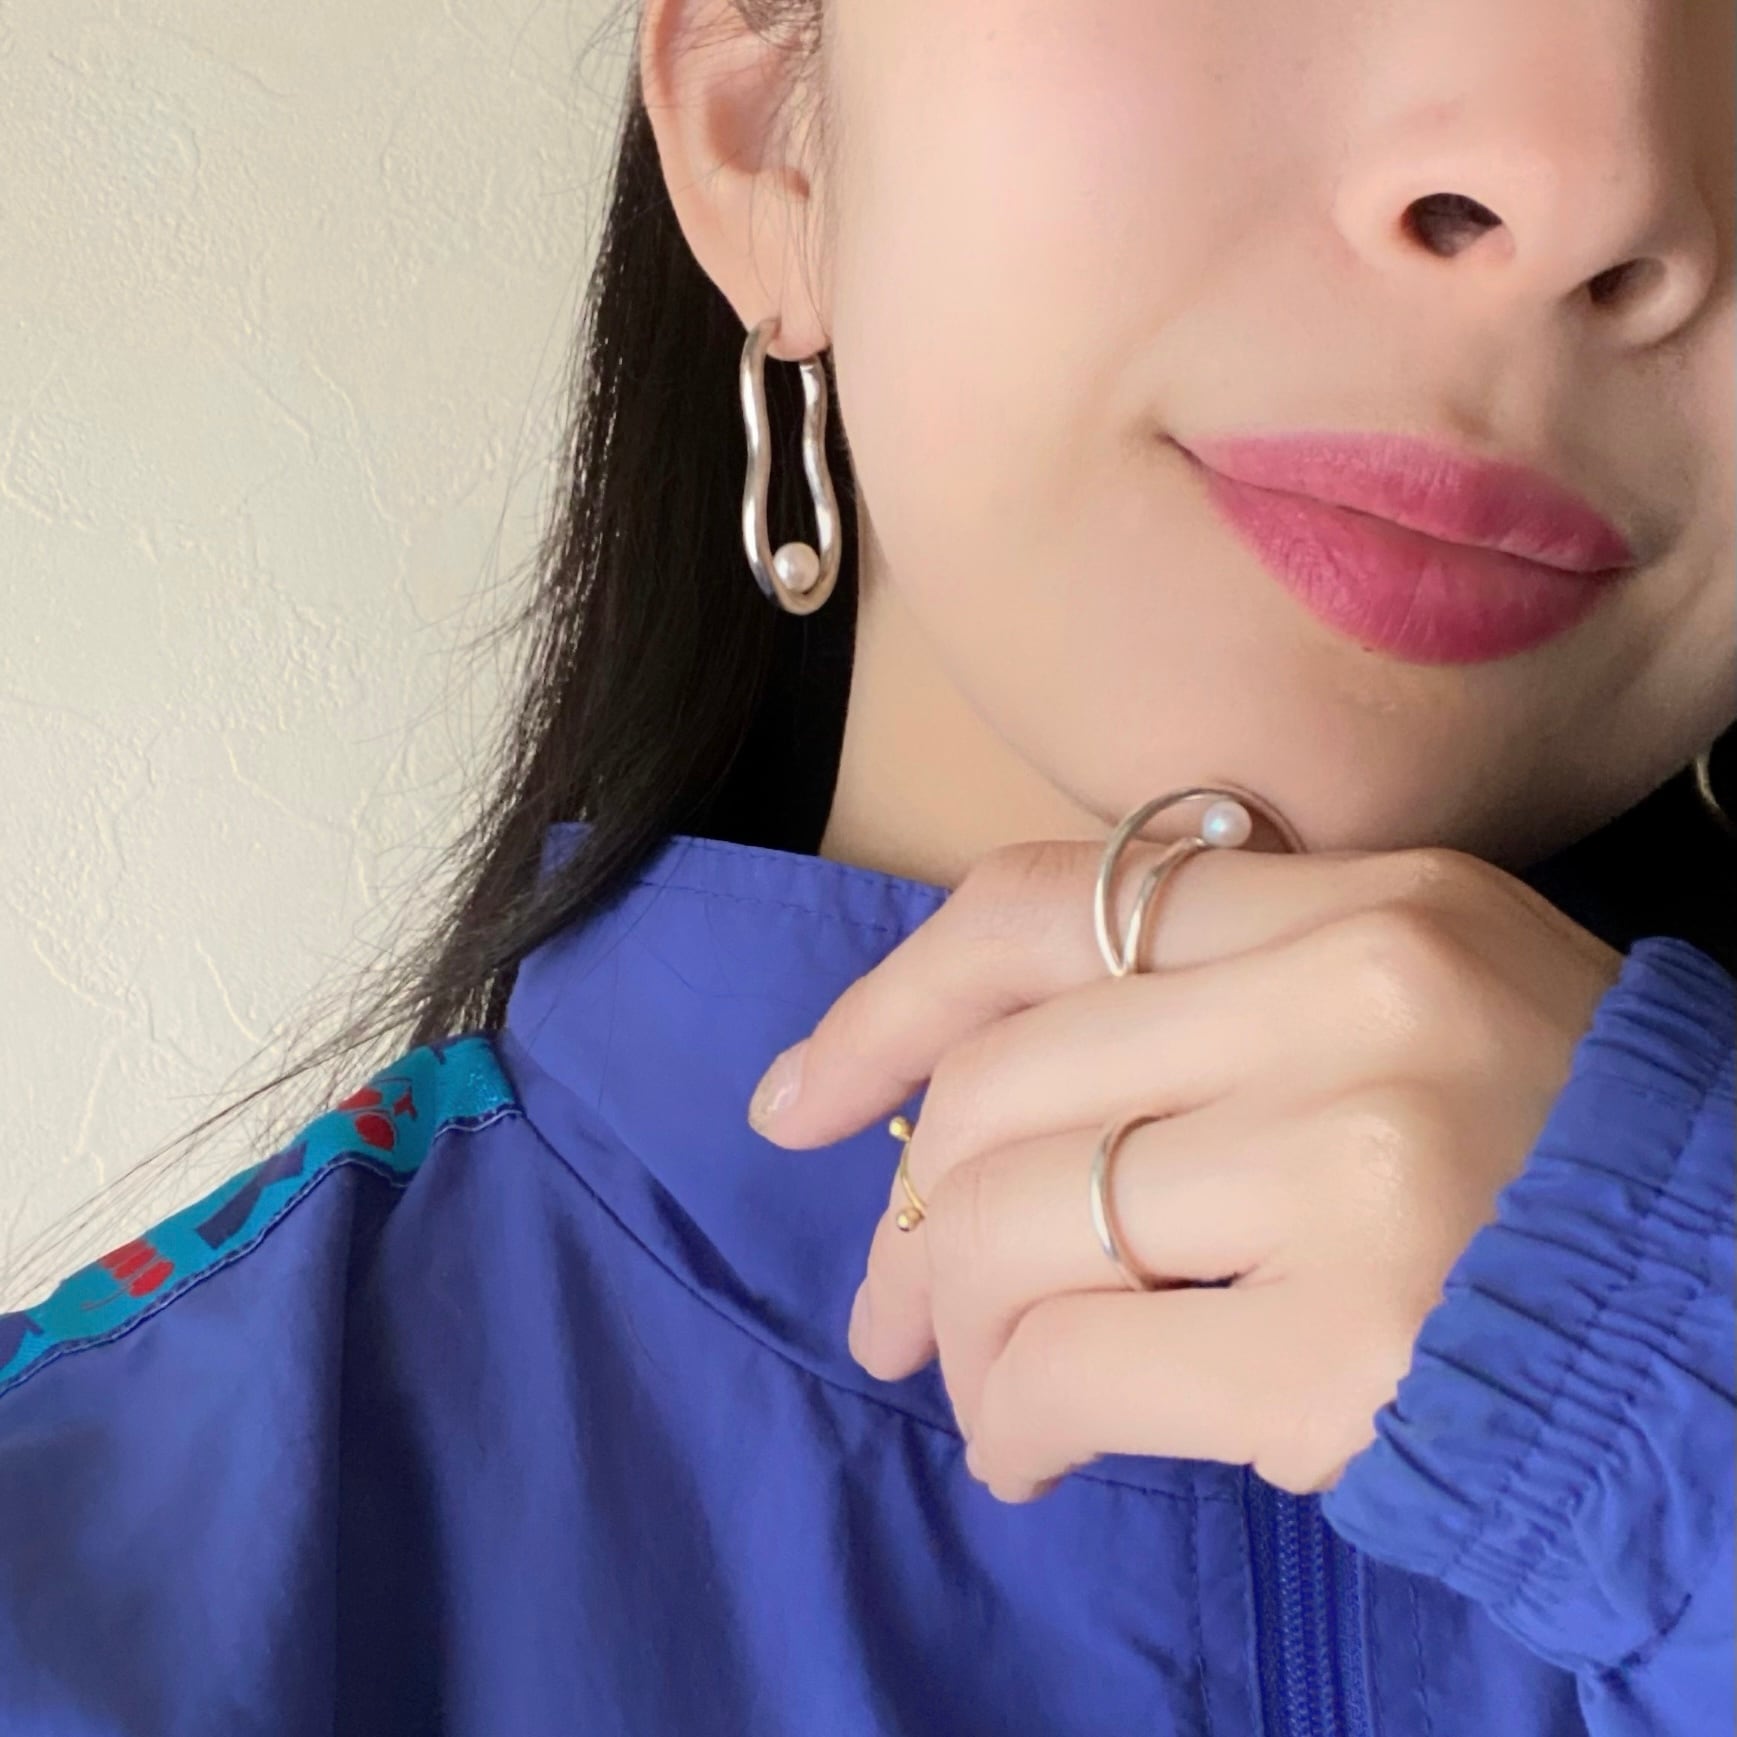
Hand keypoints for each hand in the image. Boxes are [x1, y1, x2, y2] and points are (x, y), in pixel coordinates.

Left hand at [747, 837, 1623, 1502]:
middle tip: (887, 1304)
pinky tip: (1031, 1448)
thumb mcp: (1404, 1013)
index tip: (801, 1098)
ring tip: (984, 1387)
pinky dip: (1014, 1416)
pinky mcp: (1356, 1345)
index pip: (1049, 906)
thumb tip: (955, 1113)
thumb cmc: (1553, 1167)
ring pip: (1016, 1226)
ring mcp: (1356, 1168)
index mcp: (1359, 902)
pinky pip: (1074, 1365)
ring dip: (962, 1330)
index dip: (890, 1005)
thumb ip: (1207, 1015)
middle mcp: (1354, 1001)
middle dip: (908, 1216)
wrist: (1734, 1323)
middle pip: (1002, 1086)